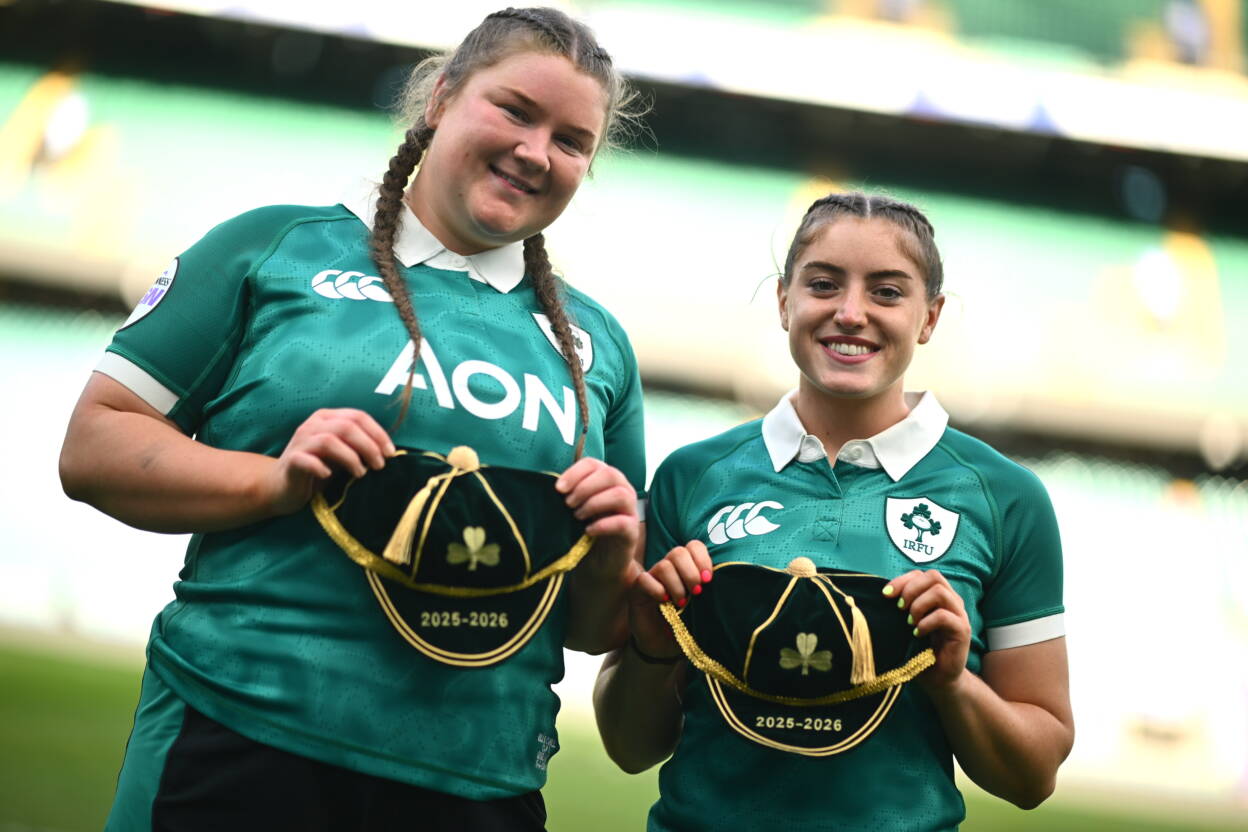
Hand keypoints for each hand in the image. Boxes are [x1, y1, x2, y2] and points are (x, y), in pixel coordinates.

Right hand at [266, 408, 394, 514]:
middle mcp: (312, 425)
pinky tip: (330, 475)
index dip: (377, 433)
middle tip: (379, 465)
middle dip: (368, 446)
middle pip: (346, 427)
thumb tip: (389, 452)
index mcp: (327, 417)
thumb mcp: (342, 454)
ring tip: (361, 473)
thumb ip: (359, 447)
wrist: (283, 486)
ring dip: (350, 457)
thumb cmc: (319, 468)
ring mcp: (300, 442)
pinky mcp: (290, 461)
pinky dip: (321, 467)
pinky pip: (306, 460)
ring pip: (329, 441)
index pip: (358, 416)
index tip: (390, 452)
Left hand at [555, 457, 638, 543]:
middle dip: (585, 487)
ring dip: (594, 504)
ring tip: (578, 517)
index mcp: (606, 480)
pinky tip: (588, 531)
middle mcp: (622, 490)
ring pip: (620, 495)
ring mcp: (630, 510)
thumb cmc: (585, 530)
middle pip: (610, 474)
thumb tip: (552, 487)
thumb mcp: (574, 508)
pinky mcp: (632, 531)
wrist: (600, 562)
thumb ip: (567, 495)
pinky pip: (623, 522)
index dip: (574, 473)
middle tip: (568, 504)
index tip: (559, 489)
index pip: (593, 464)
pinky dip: (603, 525)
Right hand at [629, 540, 712, 659]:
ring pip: (664, 566)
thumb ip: (709, 592)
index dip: (702, 558)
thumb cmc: (685, 626)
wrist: (664, 648)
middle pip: (678, 552)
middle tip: (697, 592)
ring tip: (681, 603)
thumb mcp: (702, 608)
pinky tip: (664, 602)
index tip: (709, 579)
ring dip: (677, 585)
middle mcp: (668, 568)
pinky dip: (657, 590)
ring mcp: (652, 578)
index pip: (693, 546)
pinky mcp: (637, 590)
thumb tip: (716, 581)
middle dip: (691, 573)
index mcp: (686, 568)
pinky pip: (645, 579)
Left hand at [885, 569, 970, 690]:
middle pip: (934, 576)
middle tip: (900, 608)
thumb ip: (901, 608)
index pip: (922, 574)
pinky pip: (944, 616)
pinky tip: (917, 634)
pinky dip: (926, 623)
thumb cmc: (920, 649)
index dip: (902, 580)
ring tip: (910, 622)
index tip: (886, 595)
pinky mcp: (962, 631)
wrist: (939, 678)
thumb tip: (883, 594)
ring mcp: (959, 615)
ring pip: (940, 592)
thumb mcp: (907, 624)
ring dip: (919, 605)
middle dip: (911, 589)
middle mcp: (952, 601)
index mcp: (939, 596)